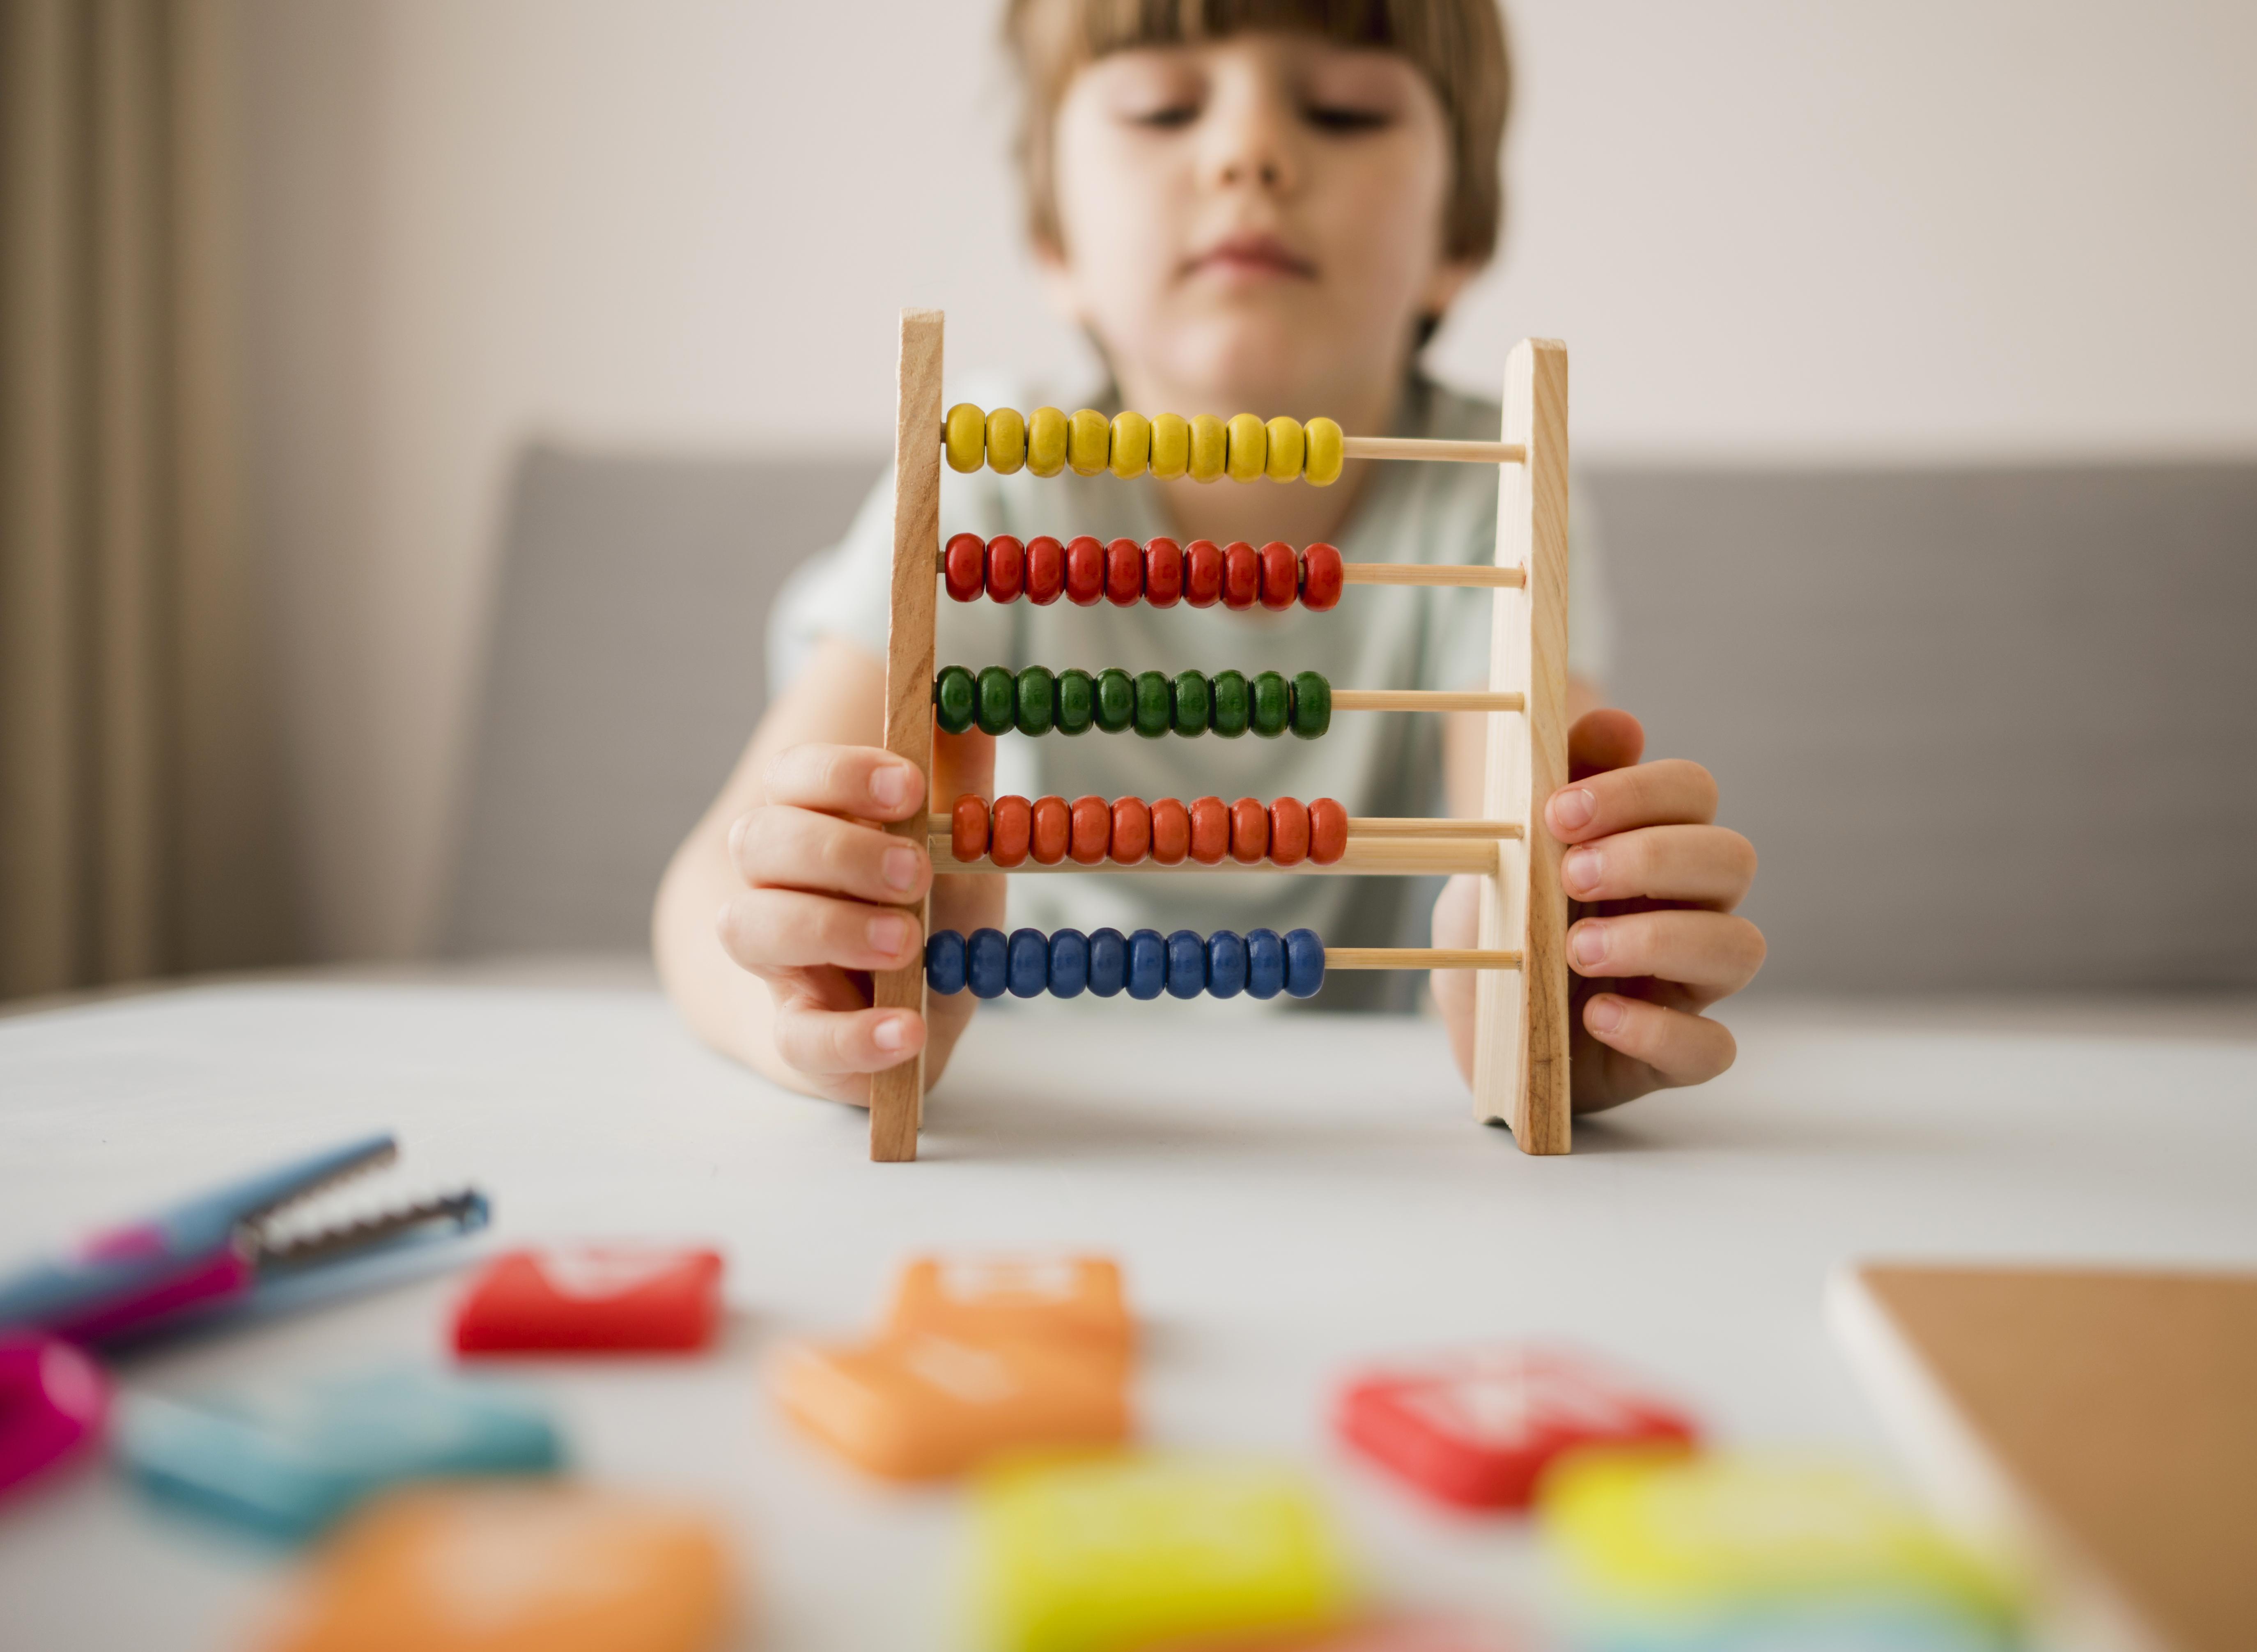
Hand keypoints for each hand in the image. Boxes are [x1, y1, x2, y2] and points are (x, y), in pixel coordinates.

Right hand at [714, 727, 1001, 1105]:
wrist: (914, 1017)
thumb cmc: (929, 916)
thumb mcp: (960, 851)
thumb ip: (961, 785)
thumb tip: (968, 709)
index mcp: (812, 824)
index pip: (792, 777)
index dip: (842, 773)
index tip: (909, 787)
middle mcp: (776, 888)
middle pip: (759, 841)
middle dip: (838, 849)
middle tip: (916, 871)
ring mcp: (780, 964)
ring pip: (750, 928)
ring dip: (831, 928)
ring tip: (906, 943)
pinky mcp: (799, 1036)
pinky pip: (798, 1037)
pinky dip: (853, 1034)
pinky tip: (904, 1029)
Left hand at [1431, 708, 1763, 1113]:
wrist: (1470, 1021)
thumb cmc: (1500, 927)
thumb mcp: (1505, 854)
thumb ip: (1559, 787)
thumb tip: (1619, 722)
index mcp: (1651, 846)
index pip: (1692, 792)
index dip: (1639, 791)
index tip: (1558, 811)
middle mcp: (1687, 908)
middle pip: (1731, 858)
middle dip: (1653, 858)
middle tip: (1571, 875)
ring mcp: (1687, 982)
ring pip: (1740, 947)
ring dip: (1659, 940)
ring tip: (1576, 948)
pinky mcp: (1671, 1053)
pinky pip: (1711, 1047)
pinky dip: (1659, 1031)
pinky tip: (1598, 1017)